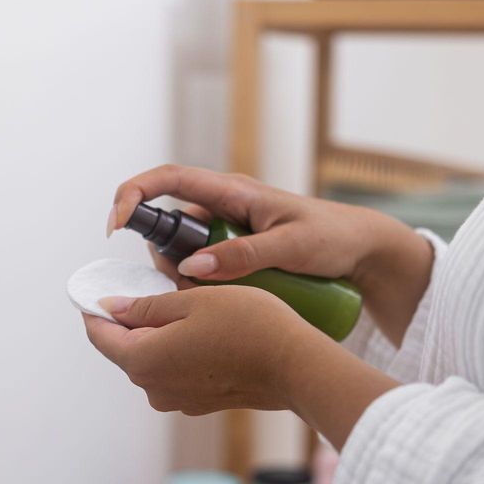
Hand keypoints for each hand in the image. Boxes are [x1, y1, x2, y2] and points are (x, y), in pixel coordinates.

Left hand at [85, 285, 311, 413]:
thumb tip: (111, 307)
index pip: (100, 336)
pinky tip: (203, 329)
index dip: (95, 310)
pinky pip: (175, 371)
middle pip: (126, 348)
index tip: (99, 289)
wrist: (296, 366)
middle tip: (150, 286)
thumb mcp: (192, 301)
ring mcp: (177, 399)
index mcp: (143, 360)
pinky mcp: (199, 401)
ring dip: (159, 334)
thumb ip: (146, 306)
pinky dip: (179, 350)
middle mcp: (153, 388)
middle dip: (132, 319)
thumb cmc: (248, 326)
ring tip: (184, 305)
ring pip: (152, 359)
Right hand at [106, 164, 434, 345]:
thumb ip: (243, 256)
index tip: (117, 222)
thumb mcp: (291, 247)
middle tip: (188, 286)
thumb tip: (192, 268)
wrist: (366, 252)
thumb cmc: (335, 238)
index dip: (134, 194)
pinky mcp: (237, 255)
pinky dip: (204, 288)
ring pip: (185, 254)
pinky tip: (225, 304)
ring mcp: (230, 233)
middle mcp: (225, 208)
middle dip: (166, 257)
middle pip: (170, 226)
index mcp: (234, 191)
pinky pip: (205, 270)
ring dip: (187, 278)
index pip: (169, 180)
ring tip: (219, 297)